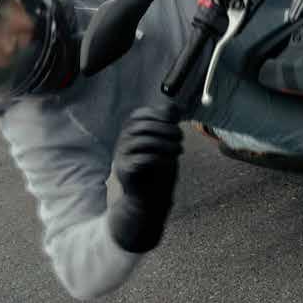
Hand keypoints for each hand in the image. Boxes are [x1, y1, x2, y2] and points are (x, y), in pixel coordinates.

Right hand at [109, 104, 183, 252]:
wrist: (146, 196)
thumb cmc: (157, 167)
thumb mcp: (163, 142)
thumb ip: (167, 124)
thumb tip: (176, 106)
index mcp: (129, 131)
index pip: (140, 114)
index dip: (158, 114)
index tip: (175, 120)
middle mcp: (122, 140)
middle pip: (143, 126)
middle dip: (165, 129)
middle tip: (181, 137)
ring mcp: (121, 155)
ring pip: (144, 141)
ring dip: (165, 143)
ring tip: (179, 149)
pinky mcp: (124, 170)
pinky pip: (142, 159)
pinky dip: (160, 158)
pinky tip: (171, 161)